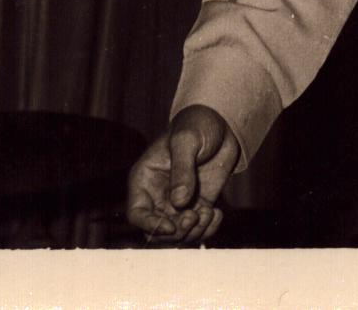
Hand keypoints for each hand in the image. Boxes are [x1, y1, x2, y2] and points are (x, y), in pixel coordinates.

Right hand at [126, 104, 239, 244]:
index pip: (137, 214)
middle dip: (176, 231)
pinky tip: (217, 213)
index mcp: (145, 179)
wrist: (220, 123)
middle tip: (195, 216)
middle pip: (158, 230)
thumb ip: (182, 170)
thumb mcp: (187, 141)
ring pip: (179, 234)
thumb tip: (179, 202)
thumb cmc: (196, 125)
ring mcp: (178, 203)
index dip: (149, 226)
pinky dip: (208, 229)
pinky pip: (199, 228)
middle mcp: (158, 196)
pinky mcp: (198, 205)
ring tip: (209, 213)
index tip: (171, 226)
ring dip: (194, 231)